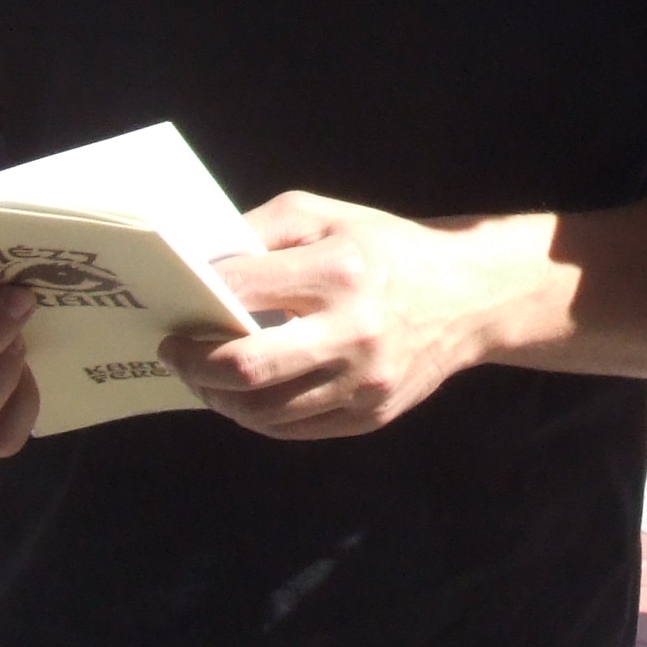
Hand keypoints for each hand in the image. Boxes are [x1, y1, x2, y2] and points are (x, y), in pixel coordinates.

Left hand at [163, 192, 508, 441]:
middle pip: (245, 367)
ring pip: (263, 412)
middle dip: (193, 364)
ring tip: (206, 377)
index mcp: (339, 271)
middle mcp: (352, 331)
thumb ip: (262, 229)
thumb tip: (203, 264)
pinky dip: (257, 417)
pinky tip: (247, 396)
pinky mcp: (371, 415)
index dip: (196, 300)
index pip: (241, 291)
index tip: (177, 305)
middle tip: (176, 352)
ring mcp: (363, 382)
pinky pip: (293, 431)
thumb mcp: (326, 215)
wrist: (471, 297)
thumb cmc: (387, 249)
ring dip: (218, 397)